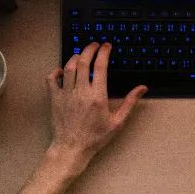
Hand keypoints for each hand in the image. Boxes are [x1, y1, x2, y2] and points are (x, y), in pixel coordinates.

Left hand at [46, 41, 147, 167]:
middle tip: (95, 44)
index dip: (104, 52)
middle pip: (83, 61)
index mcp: (97, 96)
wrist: (72, 148)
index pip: (100, 66)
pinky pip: (51, 78)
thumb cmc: (95, 137)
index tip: (107, 46)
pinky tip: (62, 71)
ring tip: (81, 55)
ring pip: (68, 67)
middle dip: (89, 48)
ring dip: (75, 57)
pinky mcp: (55, 99)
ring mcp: (66, 94)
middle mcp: (81, 92)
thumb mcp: (117, 122)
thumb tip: (142, 88)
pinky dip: (56, 71)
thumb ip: (130, 102)